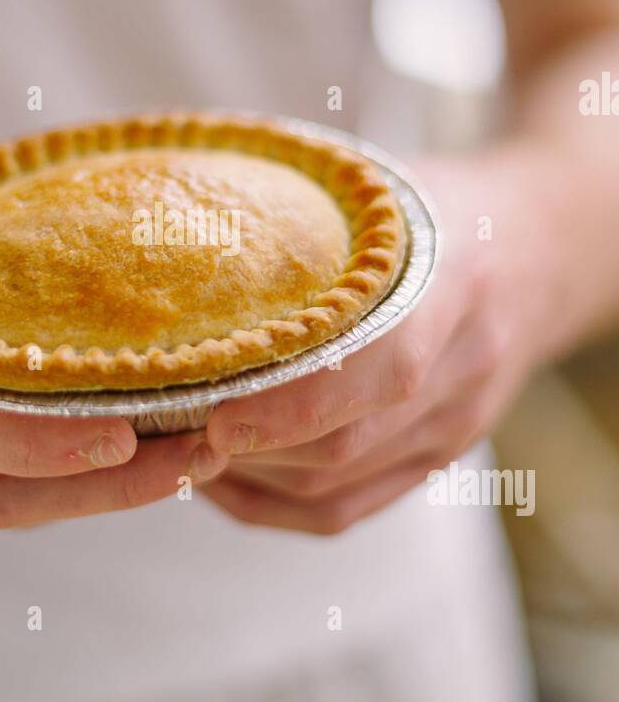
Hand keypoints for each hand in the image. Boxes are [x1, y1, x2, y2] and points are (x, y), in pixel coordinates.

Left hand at [203, 144, 560, 534]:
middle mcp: (463, 372)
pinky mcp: (435, 460)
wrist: (540, 254)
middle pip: (342, 446)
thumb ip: (304, 215)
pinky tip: (218, 477)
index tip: (214, 414)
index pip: (381, 372)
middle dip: (244, 448)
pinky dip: (270, 504)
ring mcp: (453, 427)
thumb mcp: (387, 190)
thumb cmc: (439, 210)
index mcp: (455, 287)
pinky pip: (342, 511)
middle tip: (162, 425)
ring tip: (177, 444)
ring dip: (247, 477)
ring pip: (333, 488)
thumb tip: (182, 212)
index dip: (294, 406)